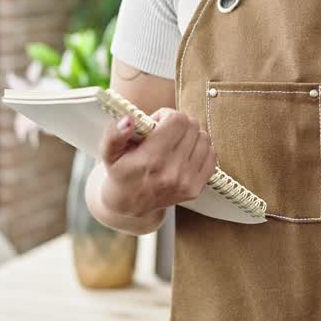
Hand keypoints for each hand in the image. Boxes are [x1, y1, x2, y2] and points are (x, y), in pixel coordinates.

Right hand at [97, 108, 216, 219]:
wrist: (130, 204)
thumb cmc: (121, 173)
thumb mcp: (109, 153)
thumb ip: (114, 135)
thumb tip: (128, 121)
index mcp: (151, 159)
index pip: (178, 119)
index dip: (166, 115)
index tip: (157, 124)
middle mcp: (172, 171)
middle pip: (192, 126)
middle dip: (178, 124)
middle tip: (165, 133)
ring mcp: (187, 181)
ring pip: (204, 138)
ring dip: (191, 136)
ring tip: (175, 143)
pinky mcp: (196, 188)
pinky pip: (211, 155)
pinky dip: (201, 150)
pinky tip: (186, 153)